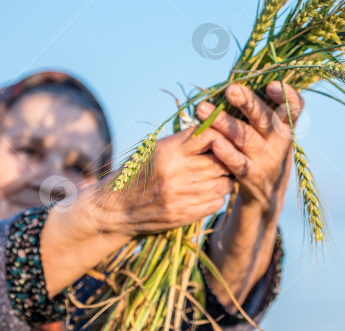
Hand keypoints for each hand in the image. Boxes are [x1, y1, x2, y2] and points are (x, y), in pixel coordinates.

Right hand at [88, 111, 234, 237]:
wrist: (114, 208)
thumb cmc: (138, 172)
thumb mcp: (156, 149)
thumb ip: (185, 141)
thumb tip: (219, 130)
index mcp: (168, 151)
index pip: (208, 135)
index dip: (220, 134)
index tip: (223, 137)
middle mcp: (175, 172)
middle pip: (221, 161)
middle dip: (228, 158)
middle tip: (229, 157)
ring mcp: (180, 196)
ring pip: (223, 183)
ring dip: (226, 178)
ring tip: (221, 174)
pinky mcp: (183, 215)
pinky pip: (216, 202)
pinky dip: (219, 196)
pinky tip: (211, 190)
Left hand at [197, 81, 303, 216]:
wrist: (266, 195)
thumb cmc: (263, 150)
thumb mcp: (272, 131)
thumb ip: (262, 107)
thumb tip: (239, 75)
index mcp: (287, 126)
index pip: (295, 107)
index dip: (287, 96)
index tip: (271, 86)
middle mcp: (280, 142)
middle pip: (266, 119)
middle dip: (248, 103)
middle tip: (230, 89)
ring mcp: (266, 160)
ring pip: (245, 138)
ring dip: (224, 122)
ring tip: (203, 109)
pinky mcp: (251, 177)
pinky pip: (237, 163)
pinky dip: (225, 152)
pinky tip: (213, 142)